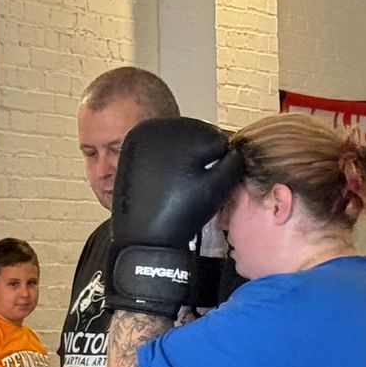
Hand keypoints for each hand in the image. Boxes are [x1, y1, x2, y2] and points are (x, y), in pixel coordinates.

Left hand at [107, 118, 243, 316]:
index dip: (221, 161)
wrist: (144, 239)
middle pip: (194, 134)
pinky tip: (169, 180)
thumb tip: (235, 151)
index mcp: (174, 130)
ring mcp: (138, 139)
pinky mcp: (130, 152)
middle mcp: (152, 126)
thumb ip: (234, 162)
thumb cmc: (182, 213)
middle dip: (202, 156)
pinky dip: (169, 160)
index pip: (215, 137)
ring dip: (186, 156)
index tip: (214, 182)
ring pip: (177, 140)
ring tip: (184, 183)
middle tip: (199, 183)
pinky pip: (160, 149)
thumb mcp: (217, 187)